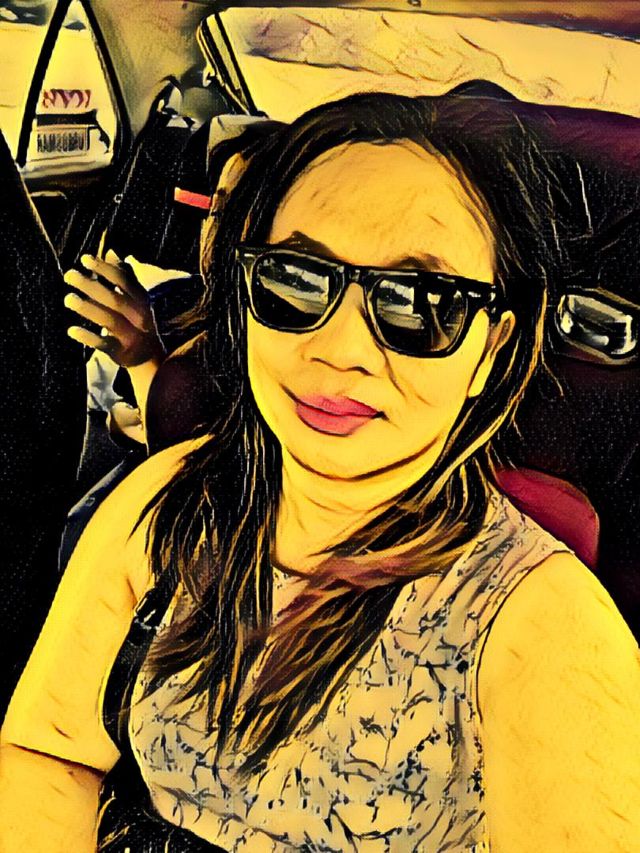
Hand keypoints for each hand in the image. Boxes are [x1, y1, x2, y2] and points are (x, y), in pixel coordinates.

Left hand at [64, 250, 164, 367]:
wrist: (149, 356)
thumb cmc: (137, 320)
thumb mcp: (136, 298)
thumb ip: (124, 275)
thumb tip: (110, 250)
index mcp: (142, 300)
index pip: (123, 280)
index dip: (104, 269)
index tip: (84, 259)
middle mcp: (139, 317)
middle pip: (115, 299)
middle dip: (91, 286)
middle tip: (69, 275)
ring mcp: (131, 336)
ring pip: (109, 320)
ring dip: (88, 309)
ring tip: (68, 299)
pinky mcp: (120, 352)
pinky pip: (104, 345)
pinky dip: (88, 337)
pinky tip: (72, 330)